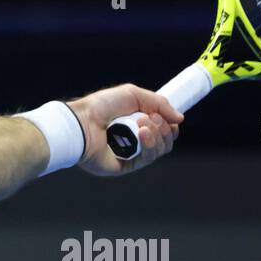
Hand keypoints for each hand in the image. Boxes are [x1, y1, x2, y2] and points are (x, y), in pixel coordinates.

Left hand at [68, 84, 182, 176]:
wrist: (82, 121)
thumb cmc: (101, 106)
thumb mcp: (133, 95)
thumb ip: (159, 103)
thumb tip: (179, 119)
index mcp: (135, 125)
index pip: (162, 130)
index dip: (169, 126)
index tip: (169, 118)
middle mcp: (134, 140)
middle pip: (165, 141)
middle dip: (163, 129)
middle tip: (150, 119)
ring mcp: (129, 154)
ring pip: (158, 150)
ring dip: (157, 135)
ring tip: (142, 124)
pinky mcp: (124, 166)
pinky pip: (146, 159)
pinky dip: (149, 146)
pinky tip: (142, 134)